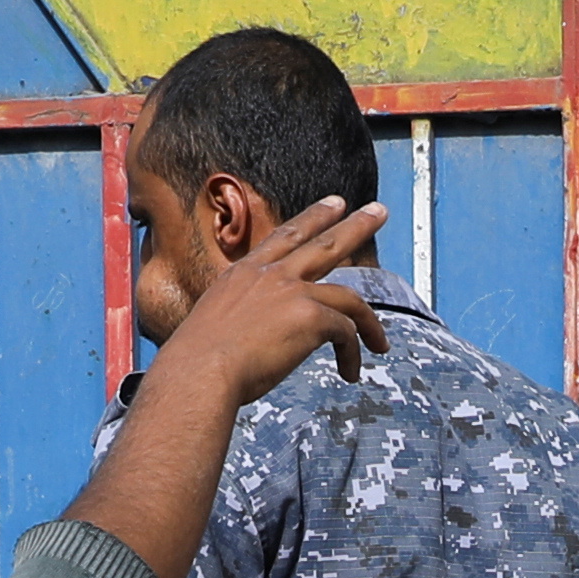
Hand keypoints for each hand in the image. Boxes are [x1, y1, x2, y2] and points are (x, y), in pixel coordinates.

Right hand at [167, 196, 394, 399]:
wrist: (199, 373)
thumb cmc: (196, 363)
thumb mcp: (212, 325)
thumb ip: (236, 322)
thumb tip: (243, 340)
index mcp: (244, 274)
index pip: (285, 236)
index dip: (313, 217)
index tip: (335, 203)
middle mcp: (270, 275)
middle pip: (324, 243)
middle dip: (356, 225)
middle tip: (379, 211)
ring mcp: (292, 292)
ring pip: (349, 294)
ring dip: (370, 320)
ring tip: (382, 342)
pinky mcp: (311, 317)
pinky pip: (345, 333)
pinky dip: (351, 355)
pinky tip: (349, 374)